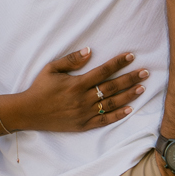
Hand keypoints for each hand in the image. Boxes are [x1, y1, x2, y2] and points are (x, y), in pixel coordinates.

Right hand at [12, 47, 147, 134]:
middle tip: (145, 72)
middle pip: (112, 87)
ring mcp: (84, 113)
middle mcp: (83, 99)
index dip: (119, 63)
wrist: (29, 112)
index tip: (131, 57)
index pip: (103, 71)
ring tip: (142, 88)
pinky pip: (104, 121)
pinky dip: (117, 116)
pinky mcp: (83, 125)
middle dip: (130, 78)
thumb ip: (71, 60)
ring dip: (128, 95)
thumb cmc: (40, 88)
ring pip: (111, 103)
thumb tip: (89, 51)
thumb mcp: (51, 69)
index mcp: (77, 84)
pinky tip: (129, 109)